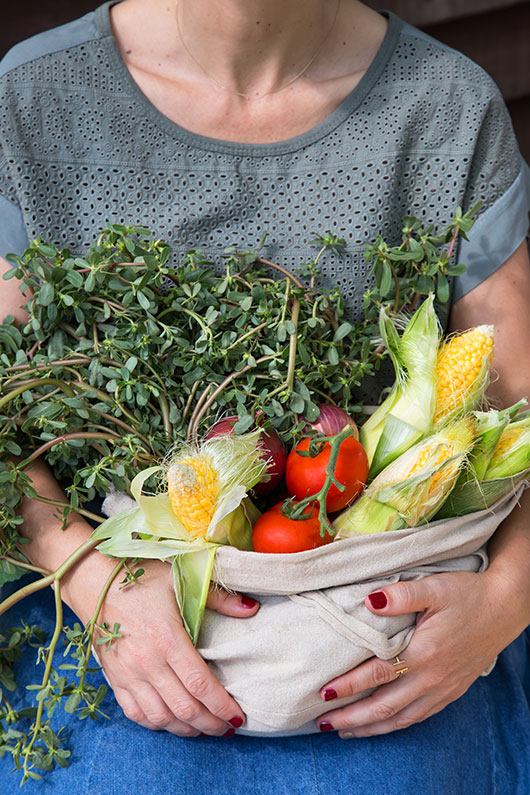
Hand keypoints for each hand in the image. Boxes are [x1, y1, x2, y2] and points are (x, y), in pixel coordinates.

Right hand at [63, 555, 258, 736]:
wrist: (93, 582)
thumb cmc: (140, 577)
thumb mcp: (181, 579)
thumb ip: (219, 597)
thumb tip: (252, 609)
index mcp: (167, 638)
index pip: (200, 684)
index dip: (222, 705)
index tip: (238, 715)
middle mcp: (147, 663)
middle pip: (184, 708)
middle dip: (210, 724)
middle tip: (227, 727)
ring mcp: (128, 674)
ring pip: (161, 718)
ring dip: (186, 729)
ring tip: (204, 728)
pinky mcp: (114, 679)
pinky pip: (136, 714)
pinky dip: (157, 724)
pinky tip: (172, 722)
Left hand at [317, 569, 527, 736]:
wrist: (506, 606)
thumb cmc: (468, 593)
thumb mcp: (434, 586)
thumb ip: (401, 595)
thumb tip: (369, 600)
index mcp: (423, 652)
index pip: (376, 675)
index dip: (348, 686)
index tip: (323, 693)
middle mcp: (432, 677)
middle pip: (384, 707)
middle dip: (351, 718)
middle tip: (322, 722)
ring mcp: (443, 688)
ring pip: (401, 718)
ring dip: (370, 727)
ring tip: (345, 731)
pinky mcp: (452, 690)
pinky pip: (420, 716)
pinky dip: (396, 725)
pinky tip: (383, 724)